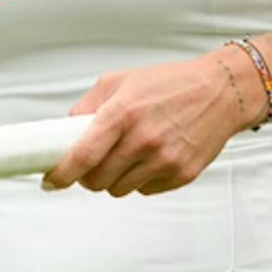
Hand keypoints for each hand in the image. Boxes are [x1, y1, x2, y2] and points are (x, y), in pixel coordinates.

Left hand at [40, 51, 252, 196]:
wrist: (221, 91)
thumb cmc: (168, 83)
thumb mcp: (118, 80)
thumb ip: (87, 106)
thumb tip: (65, 132)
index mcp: (122, 113)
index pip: (82, 155)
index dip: (61, 174)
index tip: (50, 181)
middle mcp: (143, 139)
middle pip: (96, 181)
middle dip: (86, 176)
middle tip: (91, 164)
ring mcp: (164, 160)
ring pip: (118, 190)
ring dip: (113, 179)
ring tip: (125, 156)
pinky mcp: (182, 174)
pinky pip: (145, 190)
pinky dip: (140, 180)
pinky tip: (149, 158)